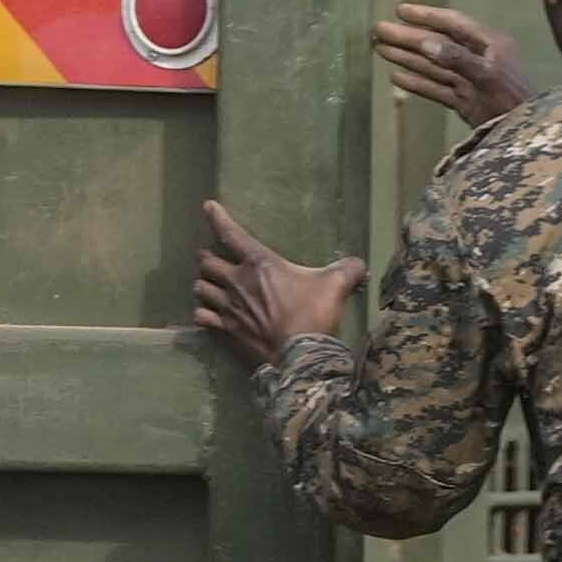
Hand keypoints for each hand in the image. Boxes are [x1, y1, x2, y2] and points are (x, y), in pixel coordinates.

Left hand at [191, 198, 364, 369]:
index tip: (208, 207)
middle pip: (206, 262)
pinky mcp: (225, 329)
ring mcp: (228, 307)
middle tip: (210, 258)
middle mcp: (237, 281)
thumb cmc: (313, 313)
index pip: (231, 234)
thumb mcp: (335, 284)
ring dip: (203, 285)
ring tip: (208, 285)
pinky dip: (202, 314)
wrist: (298, 355)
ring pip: (200, 288)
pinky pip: (202, 317)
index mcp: (260, 264)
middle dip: (206, 258)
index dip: (217, 218)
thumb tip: (360, 264)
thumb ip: (347, 269)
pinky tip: (206, 315)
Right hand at [376, 2, 530, 125]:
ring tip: (380, 49)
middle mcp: (477, 58)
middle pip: (436, 43)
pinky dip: (416, 82)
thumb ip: (458, 59)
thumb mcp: (488, 75)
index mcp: (489, 44)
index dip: (427, 16)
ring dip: (407, 57)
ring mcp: (469, 80)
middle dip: (408, 37)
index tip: (400, 11)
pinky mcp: (463, 100)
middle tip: (378, 30)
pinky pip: (435, 87)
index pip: (453, 24)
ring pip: (432, 65)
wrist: (525, 133)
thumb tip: (427, 44)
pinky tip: (396, 77)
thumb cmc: (513, 100)